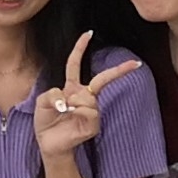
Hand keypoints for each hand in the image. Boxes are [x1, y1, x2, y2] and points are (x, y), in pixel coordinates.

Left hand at [33, 32, 142, 160]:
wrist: (49, 144)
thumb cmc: (46, 123)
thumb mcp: (41, 103)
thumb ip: (51, 95)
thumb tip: (67, 97)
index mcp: (71, 87)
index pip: (75, 63)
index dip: (80, 48)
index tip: (88, 33)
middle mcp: (83, 96)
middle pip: (102, 79)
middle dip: (119, 70)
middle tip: (136, 63)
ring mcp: (91, 110)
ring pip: (89, 98)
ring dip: (75, 104)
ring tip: (66, 113)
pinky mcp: (94, 124)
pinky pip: (90, 112)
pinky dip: (79, 114)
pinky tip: (73, 120)